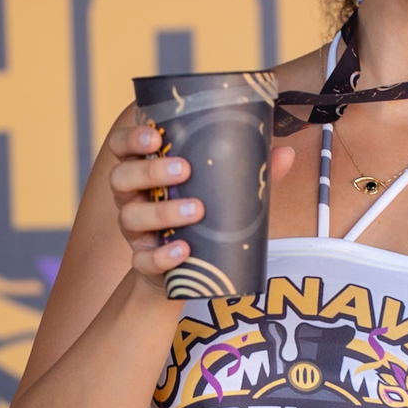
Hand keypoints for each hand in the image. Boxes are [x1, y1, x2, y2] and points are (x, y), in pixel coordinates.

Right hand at [106, 114, 294, 291]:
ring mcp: (134, 231)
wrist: (190, 271)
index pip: (121, 146)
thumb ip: (250, 171)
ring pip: (131, 217)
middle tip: (184, 170)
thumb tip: (286, 153)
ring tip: (196, 210)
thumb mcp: (223, 190)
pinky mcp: (143, 261)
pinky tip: (183, 250)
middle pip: (121, 177)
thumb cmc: (203, 216)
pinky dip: (161, 256)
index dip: (131, 138)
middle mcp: (132, 197)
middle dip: (150, 171)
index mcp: (144, 170)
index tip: (155, 136)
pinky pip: (143, 260)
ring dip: (162, 212)